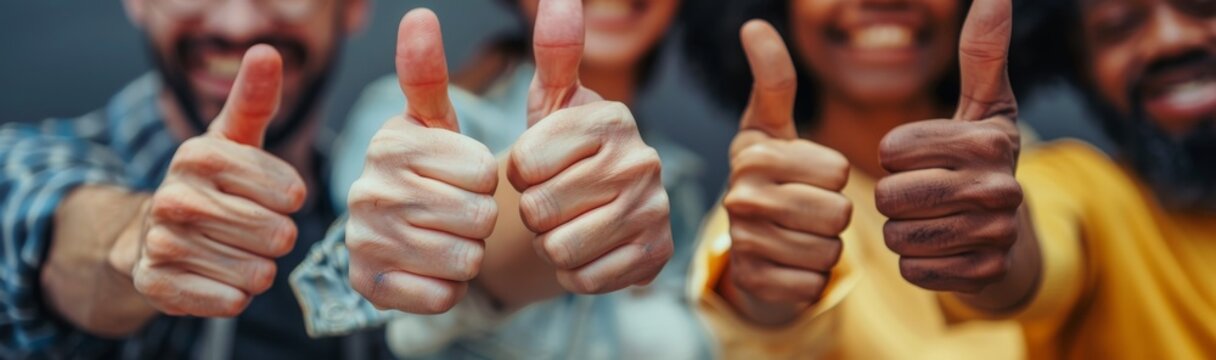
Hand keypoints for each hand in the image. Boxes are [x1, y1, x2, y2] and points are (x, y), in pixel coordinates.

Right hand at [130, 45, 306, 316]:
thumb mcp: (233, 139)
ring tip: (234, 250)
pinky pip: (231, 301)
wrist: (150, 234)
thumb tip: (266, 53)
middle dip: (276, 237)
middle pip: (277, 235)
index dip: (290, 200)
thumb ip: (255, 99)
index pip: (290, 192)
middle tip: (254, 228)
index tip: (274, 195)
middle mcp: (175, 197)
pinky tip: (218, 275)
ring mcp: (163, 243)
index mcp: (199, 155)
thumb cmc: (212, 182)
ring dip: (257, 268)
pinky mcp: (158, 284)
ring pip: (258, 273)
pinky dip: (235, 294)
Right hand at [346, 9, 498, 313]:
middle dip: (481, 217)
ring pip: (465, 257)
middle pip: (479, 216)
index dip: (487, 179)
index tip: (462, 175)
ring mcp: (364, 239)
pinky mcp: (370, 285)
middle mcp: (368, 188)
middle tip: (454, 210)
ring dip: (468, 254)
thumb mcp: (435, 122)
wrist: (394, 235)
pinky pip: (444, 295)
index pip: (485, 171)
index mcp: (390, 142)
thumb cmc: (429, 171)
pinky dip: (448, 288)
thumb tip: (419, 15)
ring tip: (443, 236)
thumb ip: (430, 72)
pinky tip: (429, 268)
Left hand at [506, 0, 672, 293]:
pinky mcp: (657, 254)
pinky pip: (587, 279)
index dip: (517, 173)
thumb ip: (554, 52)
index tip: (535, 167)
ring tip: (565, 225)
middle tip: (550, 202)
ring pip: (562, 249)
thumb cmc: (565, 150)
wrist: (600, 206)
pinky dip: (575, 273)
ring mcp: (654, 209)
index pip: (524, 163)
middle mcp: (640, 160)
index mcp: (611, 118)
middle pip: (541, 209)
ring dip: (550, 245)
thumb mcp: (551, 102)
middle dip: (532, 213)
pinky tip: (586, 251)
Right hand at [718, 20, 850, 322]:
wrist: (746, 245)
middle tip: (806, 211)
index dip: (833, 176)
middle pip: (838, 213)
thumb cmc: (770, 175)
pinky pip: (813, 284)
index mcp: (752, 154)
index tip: (805, 175)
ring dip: (823, 248)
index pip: (837, 171)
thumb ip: (773, 78)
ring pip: (829, 251)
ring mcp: (743, 243)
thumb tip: (753, 25)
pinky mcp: (753, 283)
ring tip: (798, 236)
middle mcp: (740, 197)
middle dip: (834, 216)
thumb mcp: (771, 126)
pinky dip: (809, 279)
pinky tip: (789, 265)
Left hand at [876, 0, 1022, 292]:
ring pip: (898, 236)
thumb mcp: (985, 104)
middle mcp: (999, 188)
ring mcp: (994, 236)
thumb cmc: (982, 157)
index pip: (891, 151)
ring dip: (901, 229)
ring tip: (929, 218)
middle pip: (891, 196)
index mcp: (989, 140)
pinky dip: (915, 262)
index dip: (894, 155)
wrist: (1011, 233)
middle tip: (920, 193)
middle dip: (893, 196)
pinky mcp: (982, 275)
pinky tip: (939, 248)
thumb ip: (983, 52)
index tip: (921, 156)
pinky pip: (913, 270)